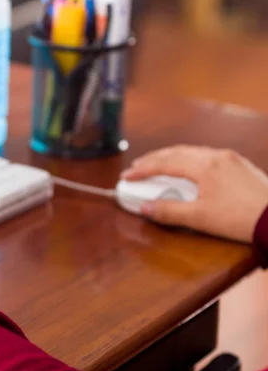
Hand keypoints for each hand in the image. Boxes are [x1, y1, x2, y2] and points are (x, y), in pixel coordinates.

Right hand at [121, 145, 267, 242]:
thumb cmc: (242, 218)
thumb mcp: (200, 218)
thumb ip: (169, 211)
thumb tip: (145, 207)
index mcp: (204, 166)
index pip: (164, 163)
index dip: (142, 170)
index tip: (127, 176)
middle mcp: (216, 156)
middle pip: (176, 152)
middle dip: (154, 159)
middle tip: (137, 168)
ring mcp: (231, 159)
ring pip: (193, 151)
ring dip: (171, 158)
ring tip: (158, 166)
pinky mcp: (241, 166)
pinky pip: (207, 156)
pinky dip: (189, 160)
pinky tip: (187, 169)